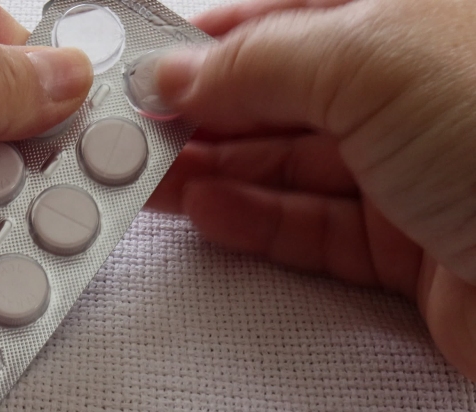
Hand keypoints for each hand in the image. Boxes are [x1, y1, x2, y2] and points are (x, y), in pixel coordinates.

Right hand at [147, 0, 475, 379]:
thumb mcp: (370, 59)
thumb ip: (259, 61)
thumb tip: (179, 73)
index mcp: (414, 18)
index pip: (295, 14)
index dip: (217, 36)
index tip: (149, 64)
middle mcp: (418, 92)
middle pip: (286, 96)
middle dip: (204, 112)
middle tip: (131, 133)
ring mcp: (417, 172)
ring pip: (291, 167)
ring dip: (215, 171)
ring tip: (148, 178)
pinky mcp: (411, 249)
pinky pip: (314, 230)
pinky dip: (256, 223)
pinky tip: (207, 212)